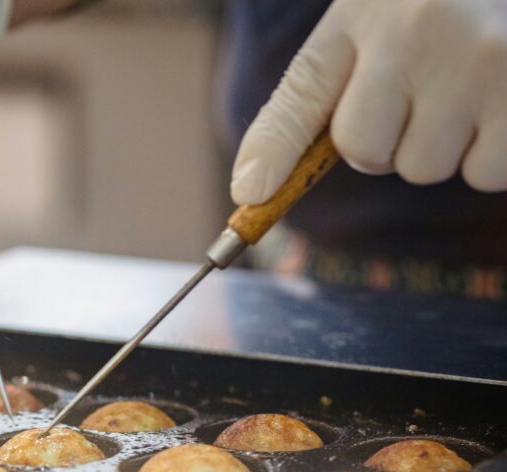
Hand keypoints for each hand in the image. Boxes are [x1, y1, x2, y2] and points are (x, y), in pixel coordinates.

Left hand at [231, 0, 506, 205]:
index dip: (273, 154)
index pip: (301, 98)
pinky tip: (500, 99)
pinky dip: (493, 154)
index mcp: (361, 15)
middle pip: (366, 153)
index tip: (248, 195)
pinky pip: (484, 173)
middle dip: (388, 141)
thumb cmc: (435, 9)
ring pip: (425, 169)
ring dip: (444, 147)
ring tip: (468, 85)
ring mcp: (478, 58)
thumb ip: (304, 104)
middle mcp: (416, 30)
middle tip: (421, 88)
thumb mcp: (364, 29)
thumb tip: (248, 187)